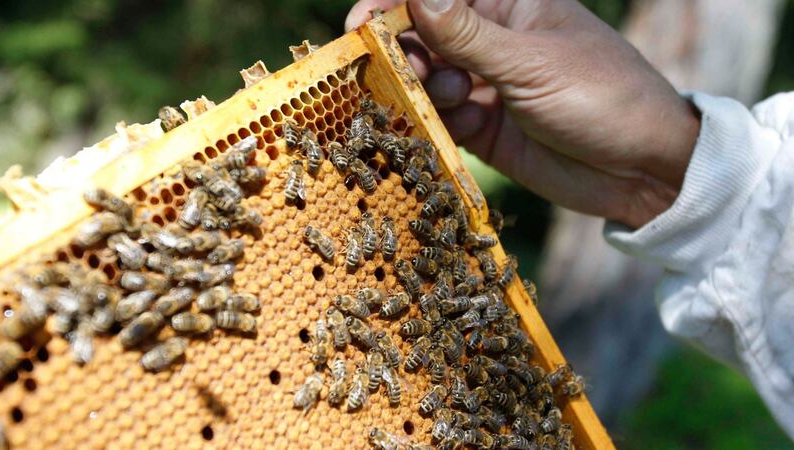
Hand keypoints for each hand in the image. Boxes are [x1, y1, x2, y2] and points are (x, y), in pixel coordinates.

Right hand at [346, 0, 700, 228]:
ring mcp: (486, 87)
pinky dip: (440, 126)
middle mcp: (491, 42)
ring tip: (457, 103)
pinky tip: (466, 129)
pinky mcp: (485, 130)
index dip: (391, 7)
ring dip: (426, 92)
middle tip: (403, 76)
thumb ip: (467, 35)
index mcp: (508, 6)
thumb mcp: (532, 63)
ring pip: (426, 82)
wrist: (642, 169)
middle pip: (421, 38)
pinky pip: (442, 122)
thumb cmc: (602, 97)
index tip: (359, 28)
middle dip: (403, 55)